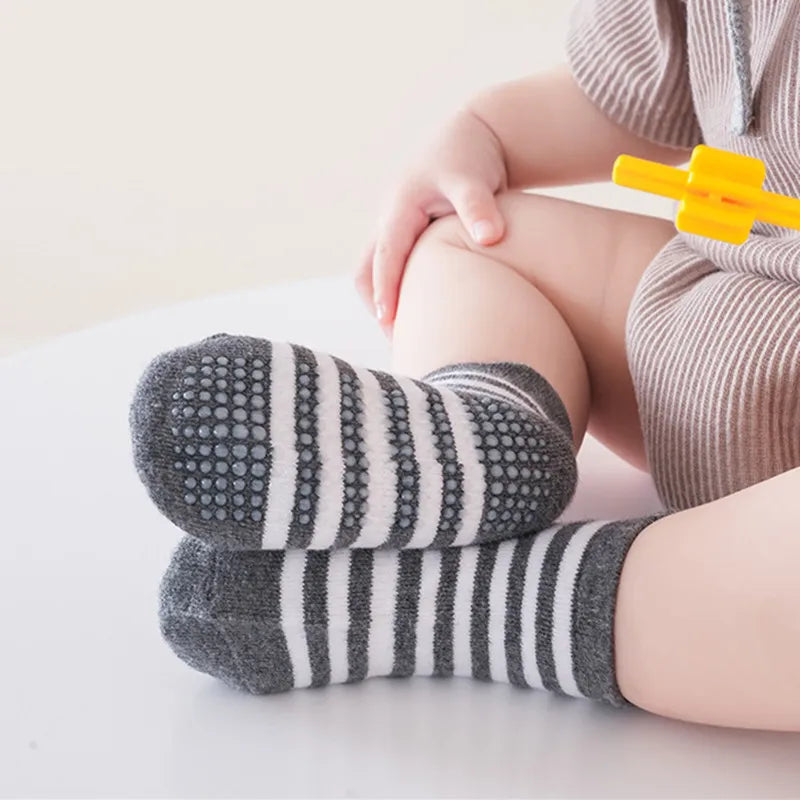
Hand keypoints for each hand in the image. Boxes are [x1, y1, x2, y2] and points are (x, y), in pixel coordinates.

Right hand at [355, 107, 507, 333]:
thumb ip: (479, 206)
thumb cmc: (472, 159)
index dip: (384, 290)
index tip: (388, 322)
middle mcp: (390, 219)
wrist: (473, 138)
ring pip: (375, 270)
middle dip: (375, 303)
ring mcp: (395, 227)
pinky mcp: (407, 234)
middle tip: (396, 340)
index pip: (385, 257)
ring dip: (384, 298)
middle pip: (366, 270)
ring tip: (407, 333)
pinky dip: (399, 289)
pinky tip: (422, 311)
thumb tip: (489, 238)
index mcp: (400, 208)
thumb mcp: (473, 178)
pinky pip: (392, 266)